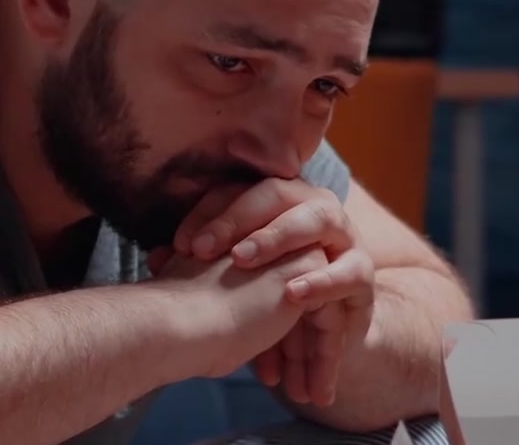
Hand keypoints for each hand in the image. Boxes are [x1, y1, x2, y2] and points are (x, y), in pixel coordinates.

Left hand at [170, 178, 374, 404]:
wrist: (323, 329)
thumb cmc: (272, 291)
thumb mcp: (237, 277)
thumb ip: (203, 264)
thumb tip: (156, 258)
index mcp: (277, 200)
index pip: (237, 190)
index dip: (207, 213)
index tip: (179, 244)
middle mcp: (311, 205)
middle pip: (273, 193)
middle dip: (235, 218)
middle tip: (202, 249)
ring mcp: (343, 235)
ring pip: (314, 218)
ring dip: (276, 237)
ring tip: (241, 260)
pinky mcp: (363, 271)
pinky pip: (347, 270)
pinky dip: (321, 282)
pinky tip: (293, 294)